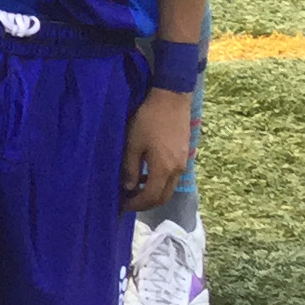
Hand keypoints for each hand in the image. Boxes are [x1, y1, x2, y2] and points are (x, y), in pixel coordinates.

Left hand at [120, 87, 193, 212]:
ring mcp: (183, 162)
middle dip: (145, 203)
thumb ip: (130, 169)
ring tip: (134, 189)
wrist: (171, 98)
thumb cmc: (148, 119)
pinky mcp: (184, 154)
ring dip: (152, 192)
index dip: (136, 205)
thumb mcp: (133, 144)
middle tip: (127, 201)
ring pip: (168, 187)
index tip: (121, 206)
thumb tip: (128, 188)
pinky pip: (172, 176)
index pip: (151, 197)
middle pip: (163, 197)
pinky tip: (146, 173)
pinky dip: (159, 181)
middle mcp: (177, 170)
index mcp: (164, 169)